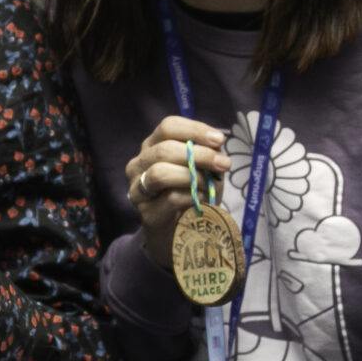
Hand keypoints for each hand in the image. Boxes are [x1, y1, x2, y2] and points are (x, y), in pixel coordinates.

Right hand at [122, 116, 232, 267]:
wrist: (177, 234)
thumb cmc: (189, 194)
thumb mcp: (201, 168)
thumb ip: (206, 153)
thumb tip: (216, 143)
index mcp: (151, 146)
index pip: (168, 126)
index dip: (194, 129)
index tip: (219, 139)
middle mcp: (138, 164)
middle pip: (164, 149)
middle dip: (199, 154)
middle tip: (224, 163)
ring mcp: (138, 189)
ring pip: (161, 173)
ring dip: (193, 176)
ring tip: (211, 184)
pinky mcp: (146, 213)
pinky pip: (170, 198)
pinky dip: (192, 197)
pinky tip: (203, 201)